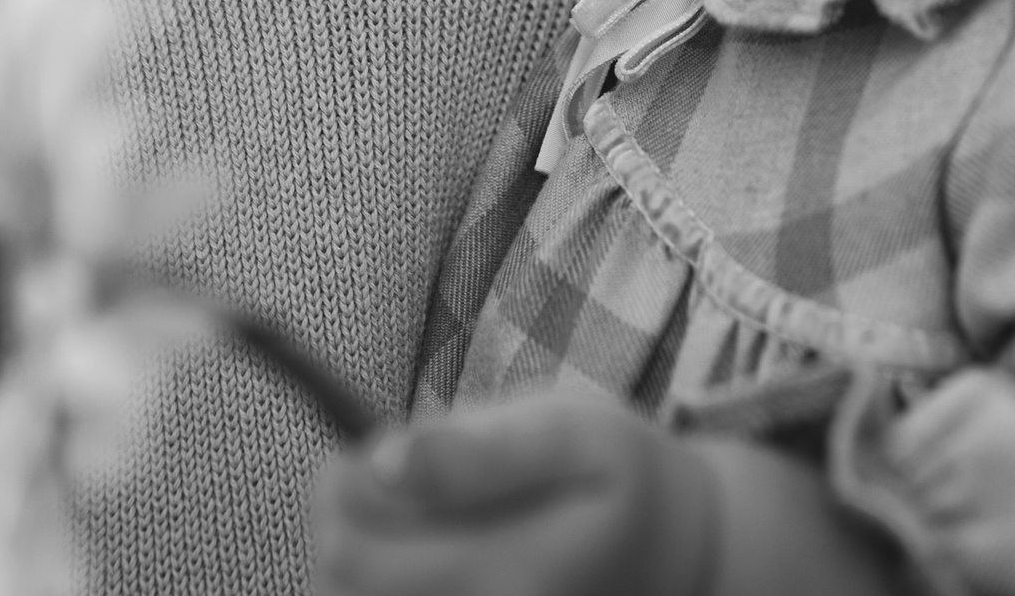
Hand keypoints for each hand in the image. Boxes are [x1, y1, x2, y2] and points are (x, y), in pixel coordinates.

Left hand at [311, 394, 718, 595]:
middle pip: (337, 589)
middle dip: (342, 521)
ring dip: (357, 560)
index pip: (350, 554)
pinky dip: (380, 585)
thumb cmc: (622, 481)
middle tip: (390, 477)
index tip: (370, 449)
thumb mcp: (576, 434)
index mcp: (506, 577)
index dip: (336, 490)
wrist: (678, 561)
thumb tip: (381, 462)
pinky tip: (414, 560)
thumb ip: (480, 450)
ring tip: (409, 518)